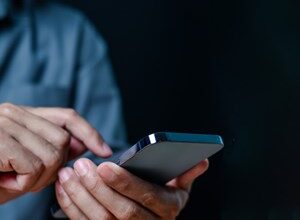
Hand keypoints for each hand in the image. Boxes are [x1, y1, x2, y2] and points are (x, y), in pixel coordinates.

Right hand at [0, 103, 111, 203]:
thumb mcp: (24, 161)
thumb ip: (52, 150)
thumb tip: (84, 147)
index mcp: (21, 114)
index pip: (67, 117)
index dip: (89, 132)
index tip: (105, 149)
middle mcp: (13, 112)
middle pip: (63, 140)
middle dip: (54, 168)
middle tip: (27, 178)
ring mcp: (4, 123)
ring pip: (53, 155)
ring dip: (37, 178)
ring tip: (11, 179)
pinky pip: (34, 167)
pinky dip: (23, 183)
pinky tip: (3, 180)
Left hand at [56, 158, 208, 219]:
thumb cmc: (163, 196)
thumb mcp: (178, 187)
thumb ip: (186, 174)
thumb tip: (202, 161)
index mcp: (167, 209)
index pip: (145, 197)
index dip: (124, 182)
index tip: (105, 166)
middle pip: (118, 210)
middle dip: (97, 188)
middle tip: (81, 166)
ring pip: (98, 219)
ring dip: (80, 195)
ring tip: (68, 173)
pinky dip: (71, 206)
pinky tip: (64, 188)